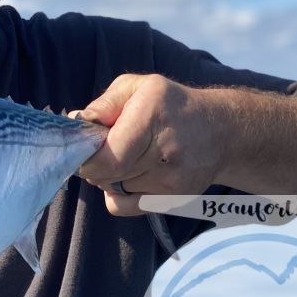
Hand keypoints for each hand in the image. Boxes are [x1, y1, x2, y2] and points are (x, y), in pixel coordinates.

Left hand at [71, 74, 226, 215]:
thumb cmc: (170, 105)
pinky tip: (130, 177)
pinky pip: (125, 208)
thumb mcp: (137, 87)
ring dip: (108, 177)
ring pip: (114, 189)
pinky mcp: (175, 199)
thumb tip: (75, 123)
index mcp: (152, 114)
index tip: (83, 149)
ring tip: (125, 158)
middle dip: (94, 165)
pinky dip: (118, 196)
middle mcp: (166, 149)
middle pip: (107, 174)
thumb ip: (104, 104)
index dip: (86, 158)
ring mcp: (173, 179)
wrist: (221, 131)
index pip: (106, 157)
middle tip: (101, 151)